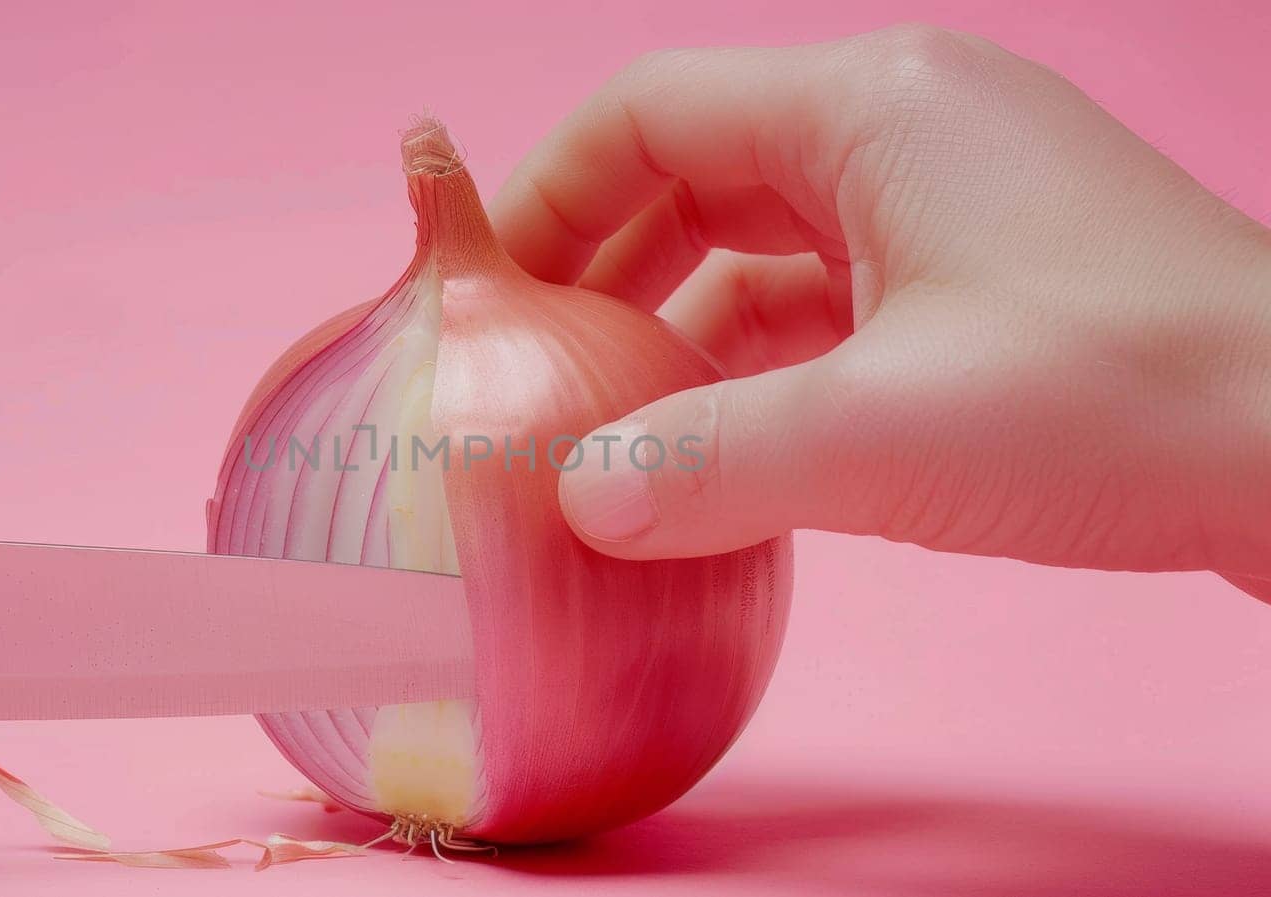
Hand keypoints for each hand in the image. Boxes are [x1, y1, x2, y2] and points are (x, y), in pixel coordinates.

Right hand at [490, 25, 1270, 599]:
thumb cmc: (1127, 397)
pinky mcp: (982, 286)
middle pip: (696, 177)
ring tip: (606, 428)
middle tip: (530, 370)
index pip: (650, 116)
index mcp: (870, 106)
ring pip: (761, 252)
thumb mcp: (880, 435)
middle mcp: (904, 133)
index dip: (545, 199)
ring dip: (679, 336)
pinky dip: (758, 372)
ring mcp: (950, 209)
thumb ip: (703, 464)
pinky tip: (717, 450)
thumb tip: (575, 502)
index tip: (486, 295)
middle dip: (603, 273)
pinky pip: (827, 310)